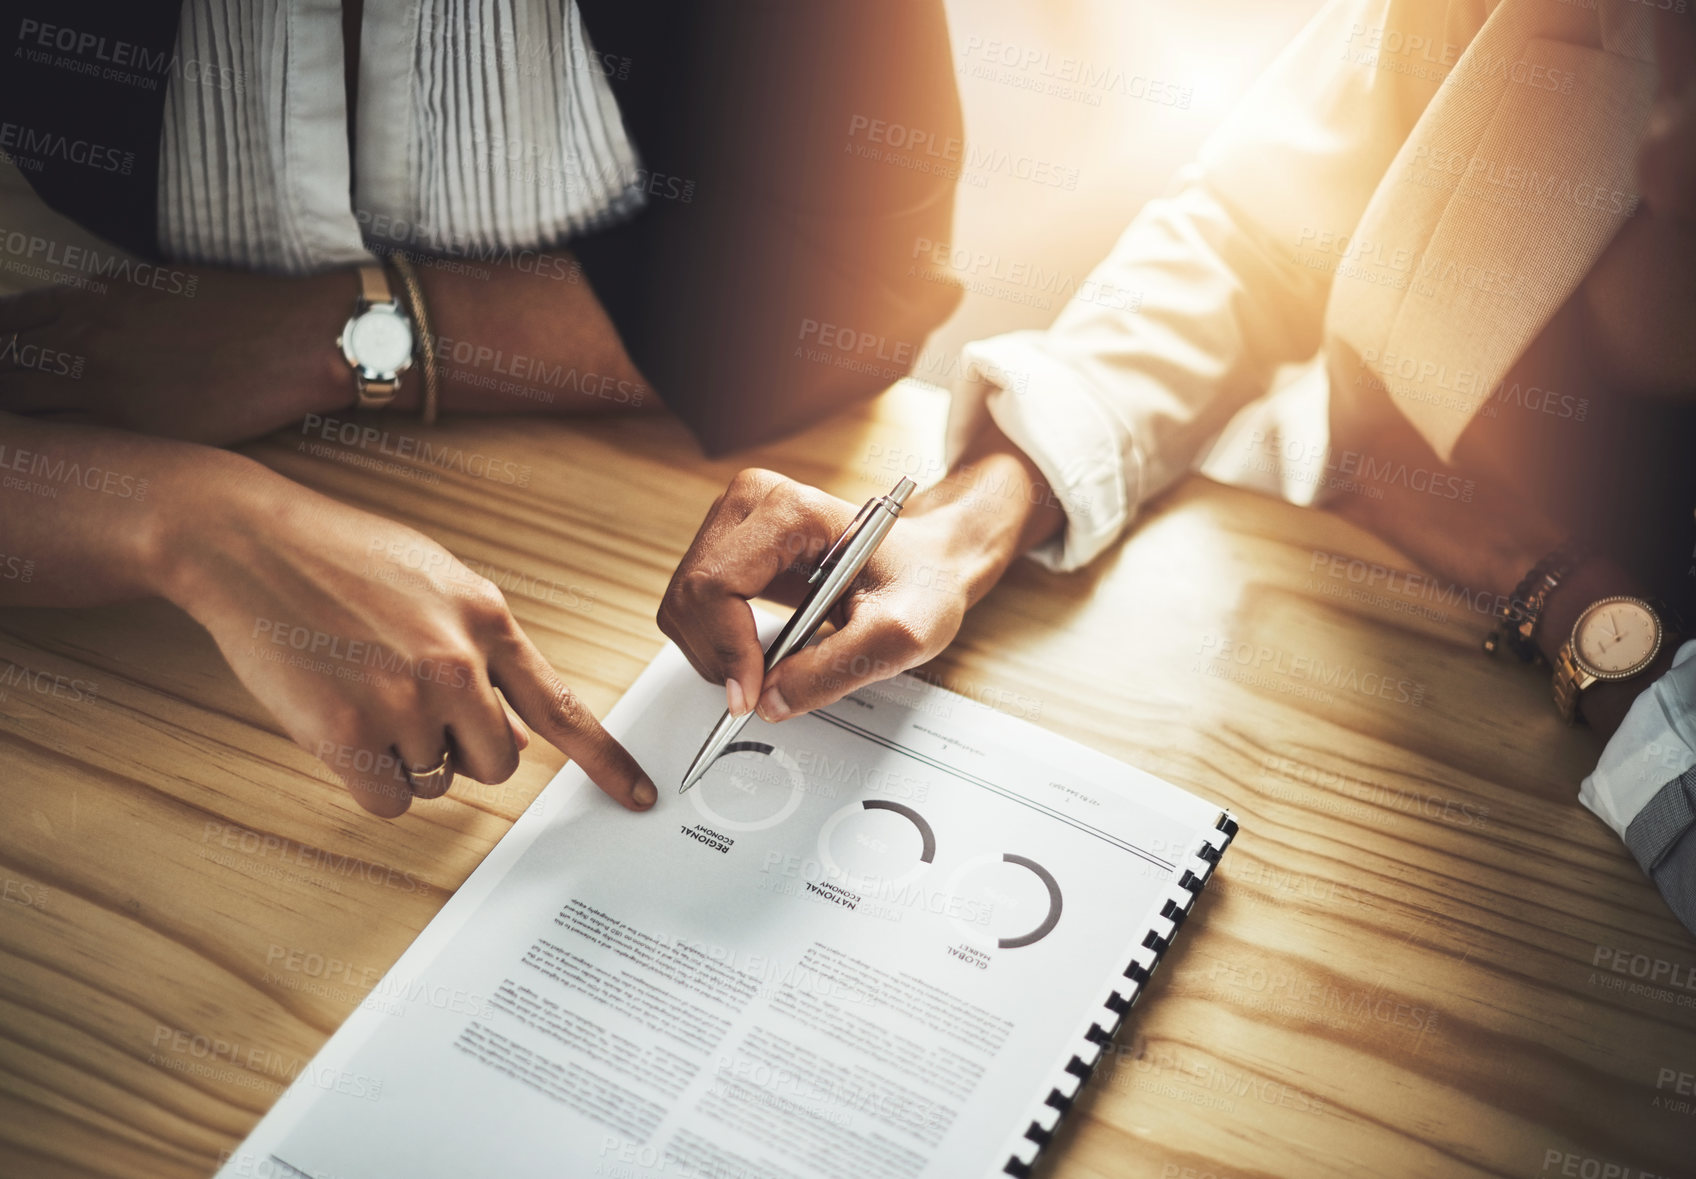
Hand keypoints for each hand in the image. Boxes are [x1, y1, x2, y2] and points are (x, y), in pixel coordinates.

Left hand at [0, 269, 351, 444]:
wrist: (297, 340)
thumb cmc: (240, 309)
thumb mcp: (154, 285)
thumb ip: (98, 304)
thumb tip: (66, 322)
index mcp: (84, 302)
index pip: (3, 325)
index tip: (5, 366)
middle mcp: (82, 344)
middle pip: (2, 371)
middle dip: (2, 387)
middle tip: (12, 406)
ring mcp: (104, 392)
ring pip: (21, 414)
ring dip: (18, 425)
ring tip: (24, 451)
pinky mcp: (137, 434)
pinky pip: (68, 449)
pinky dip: (51, 454)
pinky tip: (50, 466)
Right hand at [162, 462, 654, 815]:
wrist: (250, 543)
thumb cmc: (344, 560)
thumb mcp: (439, 587)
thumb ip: (485, 654)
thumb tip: (517, 728)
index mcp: (488, 621)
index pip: (562, 706)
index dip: (604, 760)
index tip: (637, 796)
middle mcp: (456, 664)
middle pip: (499, 762)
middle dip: (465, 750)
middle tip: (414, 708)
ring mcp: (403, 701)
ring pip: (438, 783)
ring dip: (408, 759)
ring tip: (365, 695)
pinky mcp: (347, 736)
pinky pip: (389, 800)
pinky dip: (369, 780)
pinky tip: (343, 726)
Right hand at [657, 449, 1062, 722]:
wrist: (926, 562)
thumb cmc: (920, 582)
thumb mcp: (900, 635)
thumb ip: (834, 671)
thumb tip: (767, 702)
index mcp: (792, 511)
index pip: (715, 584)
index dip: (726, 650)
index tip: (751, 696)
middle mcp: (753, 502)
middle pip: (690, 595)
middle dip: (719, 658)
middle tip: (761, 691)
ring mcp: (735, 521)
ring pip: (684, 604)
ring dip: (715, 654)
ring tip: (768, 669)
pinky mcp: (728, 545)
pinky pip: (693, 606)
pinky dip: (717, 645)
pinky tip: (757, 653)